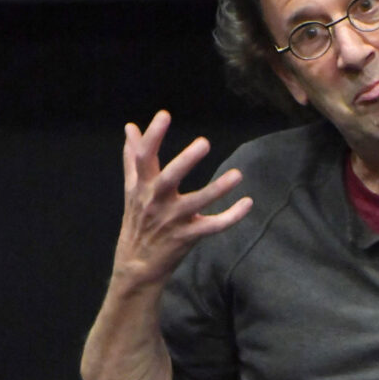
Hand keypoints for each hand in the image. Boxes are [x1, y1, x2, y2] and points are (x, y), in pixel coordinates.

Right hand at [113, 110, 251, 288]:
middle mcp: (155, 202)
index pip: (143, 157)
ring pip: (196, 203)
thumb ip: (133, 158)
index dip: (153, 136)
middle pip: (168, 179)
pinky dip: (231, 216)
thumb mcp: (132, 189)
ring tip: (238, 175)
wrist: (137, 265)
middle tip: (204, 142)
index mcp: (142, 187)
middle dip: (184, 162)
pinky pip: (212, 226)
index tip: (164, 114)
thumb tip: (130, 127)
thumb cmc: (138, 220)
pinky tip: (247, 203)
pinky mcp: (187, 237)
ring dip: (217, 189)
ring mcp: (172, 220)